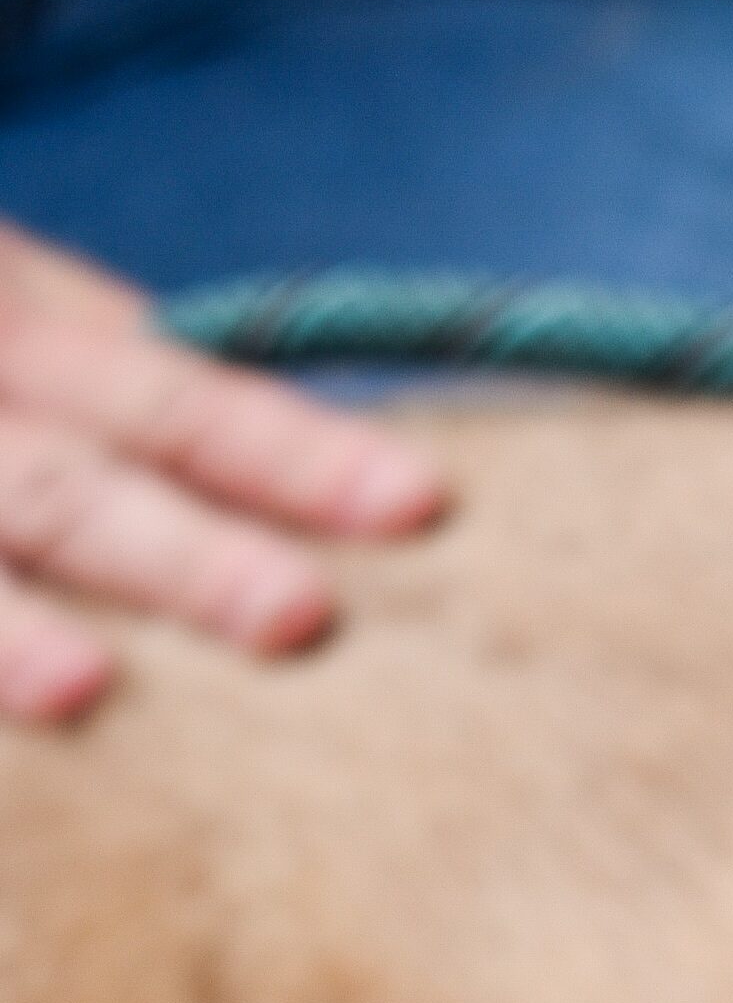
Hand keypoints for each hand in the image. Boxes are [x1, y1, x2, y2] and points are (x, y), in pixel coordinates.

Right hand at [0, 222, 447, 725]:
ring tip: (83, 690)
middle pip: (60, 484)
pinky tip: (55, 699)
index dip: (289, 452)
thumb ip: (98, 357)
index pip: (172, 401)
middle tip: (299, 617)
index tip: (420, 506)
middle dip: (173, 554)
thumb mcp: (1, 303)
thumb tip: (269, 425)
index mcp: (12, 332)